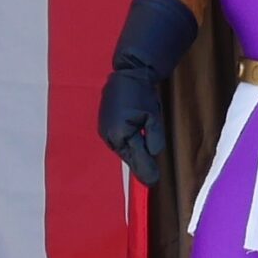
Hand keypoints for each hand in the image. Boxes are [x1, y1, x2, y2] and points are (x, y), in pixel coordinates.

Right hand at [99, 69, 168, 186]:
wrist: (127, 74)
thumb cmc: (142, 94)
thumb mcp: (153, 117)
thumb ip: (153, 137)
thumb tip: (153, 154)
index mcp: (120, 133)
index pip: (135, 157)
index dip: (145, 170)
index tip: (154, 182)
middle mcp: (108, 135)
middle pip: (127, 155)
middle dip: (139, 164)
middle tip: (152, 178)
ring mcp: (104, 129)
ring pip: (122, 149)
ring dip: (133, 154)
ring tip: (145, 165)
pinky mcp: (104, 125)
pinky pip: (117, 141)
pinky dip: (127, 146)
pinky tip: (135, 148)